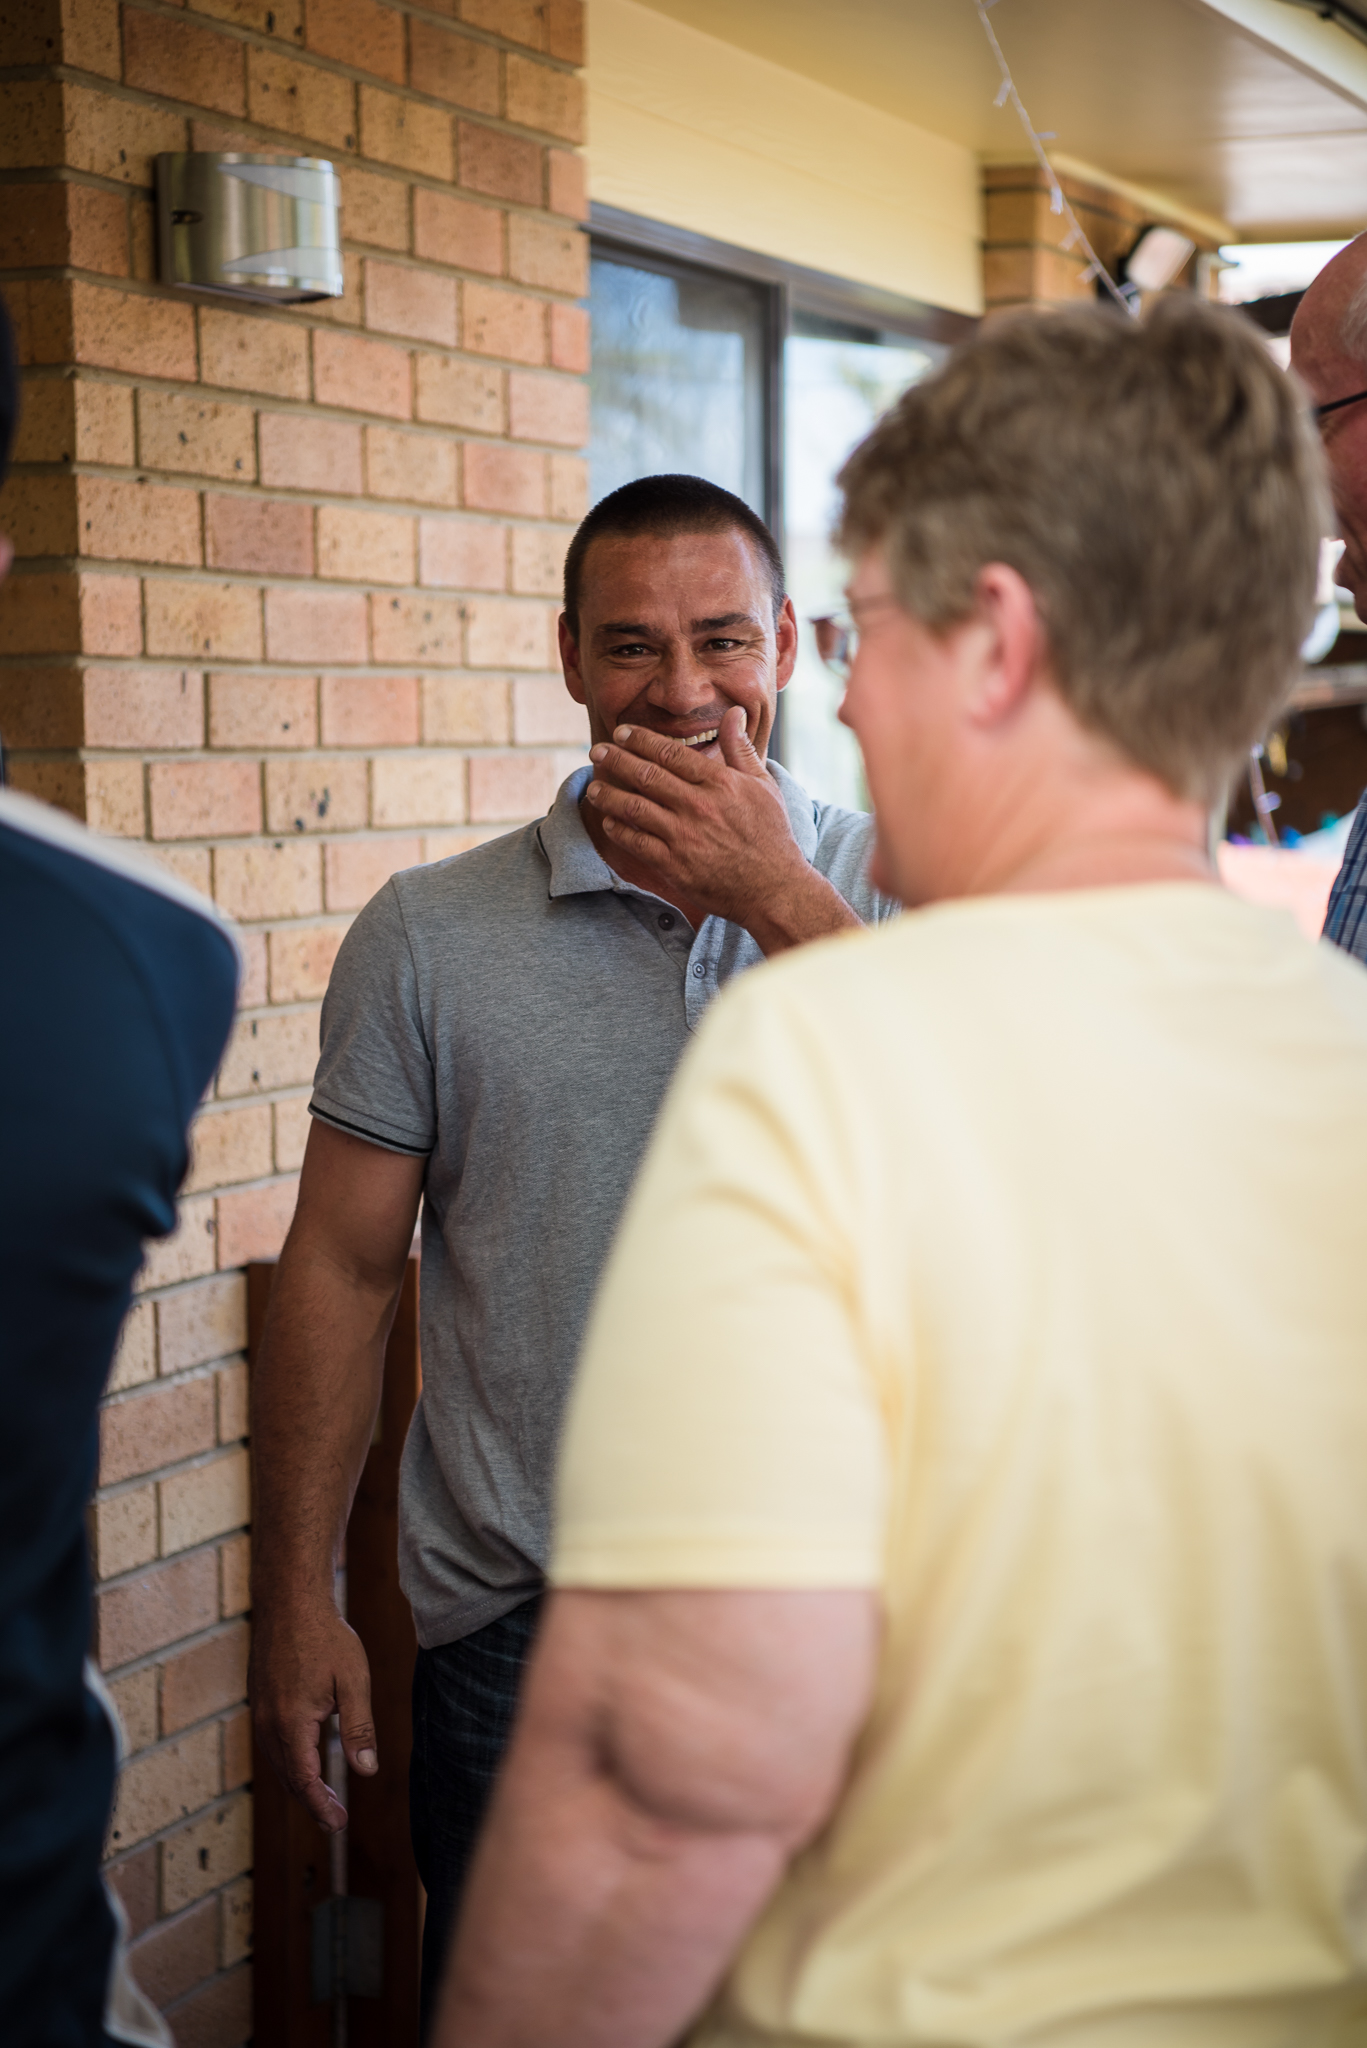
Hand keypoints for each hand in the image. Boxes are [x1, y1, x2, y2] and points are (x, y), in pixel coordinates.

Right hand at [249, 1596, 377, 1832]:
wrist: (289, 1602)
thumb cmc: (326, 1637)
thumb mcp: (353, 1681)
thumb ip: (359, 1728)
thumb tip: (366, 1772)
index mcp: (292, 1724)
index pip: (304, 1782)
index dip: (321, 1808)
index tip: (338, 1825)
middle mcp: (268, 1724)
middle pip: (289, 1779)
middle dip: (311, 1802)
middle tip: (335, 1821)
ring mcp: (259, 1713)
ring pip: (278, 1763)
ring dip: (299, 1784)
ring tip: (323, 1798)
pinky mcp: (258, 1702)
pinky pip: (271, 1745)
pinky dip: (289, 1762)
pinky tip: (305, 1761)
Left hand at [585, 709, 858, 953]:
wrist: (773, 888)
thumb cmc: (771, 834)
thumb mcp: (763, 785)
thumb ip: (740, 748)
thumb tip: (734, 712)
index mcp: (720, 783)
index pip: (670, 753)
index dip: (641, 740)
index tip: (622, 732)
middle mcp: (698, 806)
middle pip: (646, 775)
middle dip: (616, 760)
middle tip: (597, 751)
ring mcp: (684, 836)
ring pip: (635, 808)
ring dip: (609, 795)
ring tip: (593, 787)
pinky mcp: (674, 865)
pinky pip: (637, 843)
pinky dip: (619, 830)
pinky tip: (609, 822)